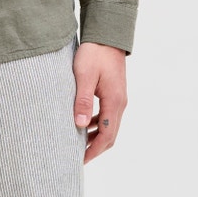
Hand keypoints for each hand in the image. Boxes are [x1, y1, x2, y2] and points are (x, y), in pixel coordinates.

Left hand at [73, 42, 127, 164]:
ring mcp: (119, 98)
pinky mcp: (114, 93)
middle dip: (95, 149)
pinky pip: (107, 116)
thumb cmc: (94, 53)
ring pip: (109, 126)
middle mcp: (120, 103)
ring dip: (96, 137)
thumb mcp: (84, 76)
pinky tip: (84, 124)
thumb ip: (83, 101)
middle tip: (77, 158)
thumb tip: (80, 125)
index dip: (94, 151)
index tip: (80, 160)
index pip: (107, 135)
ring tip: (78, 144)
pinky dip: (97, 125)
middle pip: (110, 135)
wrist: (107, 35)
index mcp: (114, 102)